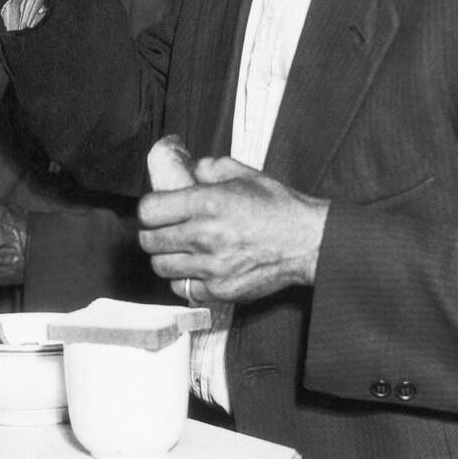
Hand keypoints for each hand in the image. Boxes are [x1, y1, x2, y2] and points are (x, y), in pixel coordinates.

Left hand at [138, 156, 330, 303]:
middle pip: (149, 241)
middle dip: (152, 233)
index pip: (150, 210)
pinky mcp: (221, 290)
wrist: (308, 242)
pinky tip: (194, 268)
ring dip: (165, 257)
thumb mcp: (245, 174)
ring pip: (161, 267)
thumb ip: (211, 167)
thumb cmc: (278, 207)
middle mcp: (205, 236)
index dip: (149, 208)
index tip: (156, 208)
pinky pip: (183, 289)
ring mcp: (212, 267)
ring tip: (177, 250)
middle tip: (162, 229)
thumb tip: (191, 168)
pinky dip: (183, 280)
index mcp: (207, 203)